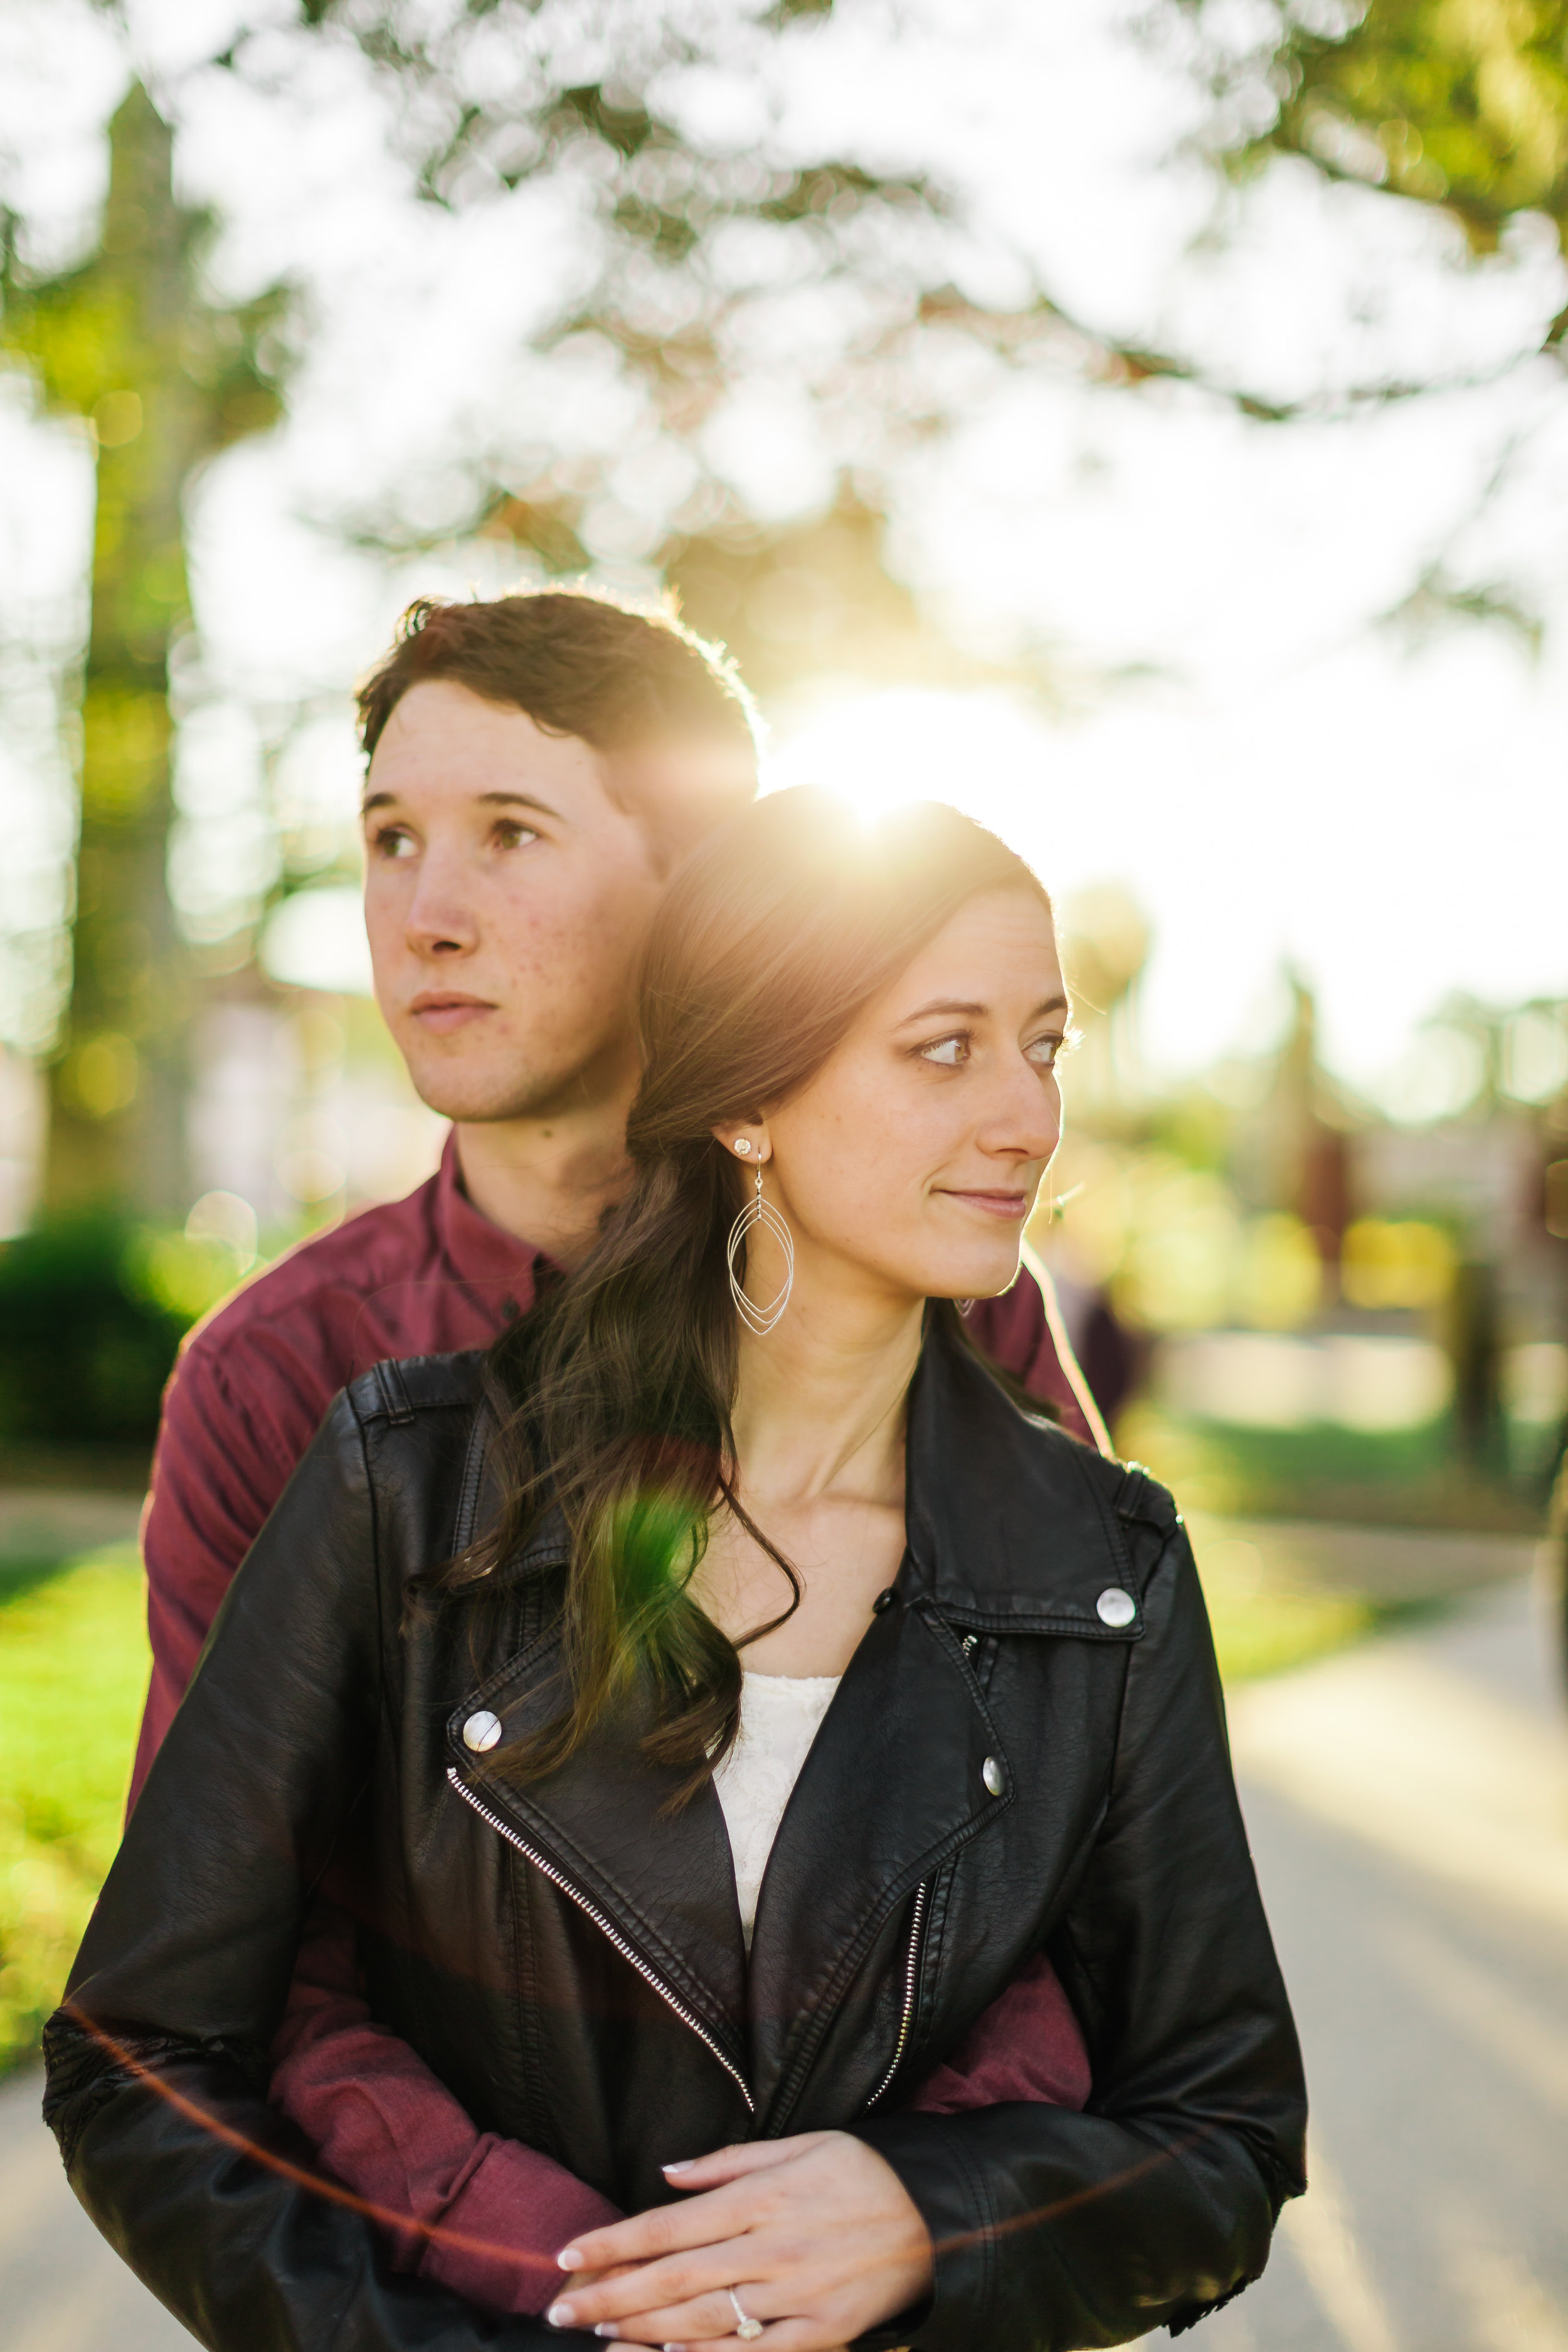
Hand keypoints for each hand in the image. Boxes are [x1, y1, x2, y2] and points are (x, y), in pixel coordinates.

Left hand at [544, 2131, 932, 2348]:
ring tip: (598, 2333)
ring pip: (702, 2321)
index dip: (612, 2243)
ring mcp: (794, 2296)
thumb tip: (669, 2173)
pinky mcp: (819, 2334)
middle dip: (609, 2295)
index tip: (566, 2257)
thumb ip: (731, 2161)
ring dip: (642, 2331)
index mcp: (761, 2197)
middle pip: (672, 2279)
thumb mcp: (802, 2143)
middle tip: (560, 2310)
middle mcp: (769, 2249)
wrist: (936, 2215)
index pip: (667, 2225)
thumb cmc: (863, 2172)